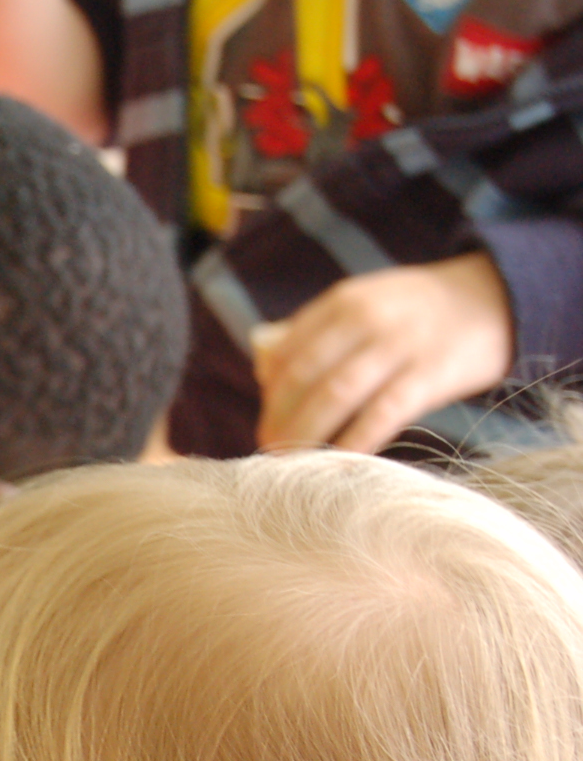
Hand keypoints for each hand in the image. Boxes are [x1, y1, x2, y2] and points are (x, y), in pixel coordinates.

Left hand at [253, 253, 513, 453]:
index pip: (288, 350)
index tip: (265, 419)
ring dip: (306, 434)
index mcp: (344, 302)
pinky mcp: (430, 374)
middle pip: (305, 377)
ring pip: (336, 396)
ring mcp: (399, 346)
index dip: (269, 391)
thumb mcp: (366, 302)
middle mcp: (367, 320)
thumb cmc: (416, 312)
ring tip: (290, 461)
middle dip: (279, 418)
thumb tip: (264, 371)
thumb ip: (317, 332)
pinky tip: (338, 462)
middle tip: (267, 449)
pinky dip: (355, 441)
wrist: (497, 298)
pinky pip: (382, 414)